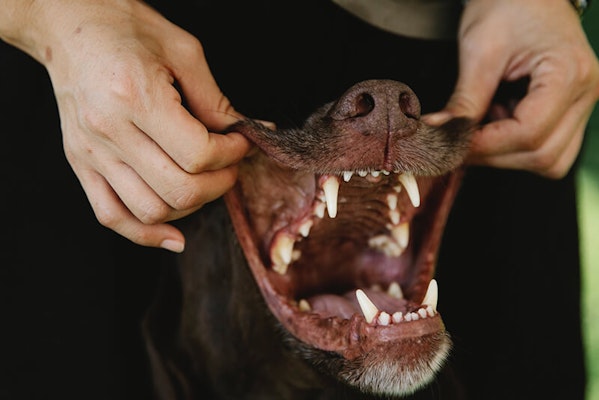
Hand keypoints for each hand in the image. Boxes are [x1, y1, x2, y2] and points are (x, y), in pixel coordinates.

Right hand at [9, 0, 250, 251]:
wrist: (68, 24)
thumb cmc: (126, 30)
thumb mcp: (183, 52)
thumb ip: (216, 100)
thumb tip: (251, 131)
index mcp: (136, 97)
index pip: (198, 154)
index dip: (232, 154)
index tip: (241, 142)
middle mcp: (109, 131)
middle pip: (180, 189)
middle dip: (219, 183)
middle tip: (230, 165)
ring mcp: (91, 152)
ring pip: (151, 211)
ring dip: (190, 205)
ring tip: (204, 182)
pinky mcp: (80, 163)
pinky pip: (112, 216)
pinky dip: (145, 234)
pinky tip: (174, 235)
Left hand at [426, 0, 598, 177]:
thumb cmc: (507, 5)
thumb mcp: (479, 50)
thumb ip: (464, 101)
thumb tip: (438, 135)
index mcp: (569, 73)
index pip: (529, 133)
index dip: (486, 146)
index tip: (451, 144)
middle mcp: (587, 94)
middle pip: (543, 155)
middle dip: (494, 155)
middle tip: (458, 142)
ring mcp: (584, 104)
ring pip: (550, 160)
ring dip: (507, 155)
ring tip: (481, 126)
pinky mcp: (572, 110)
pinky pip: (549, 147)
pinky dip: (517, 146)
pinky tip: (496, 122)